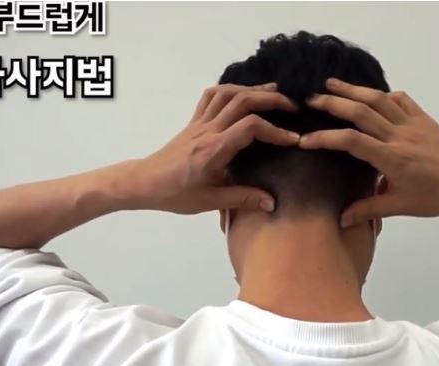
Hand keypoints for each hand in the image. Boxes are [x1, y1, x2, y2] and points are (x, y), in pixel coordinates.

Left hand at [135, 83, 299, 213]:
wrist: (144, 182)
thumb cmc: (175, 194)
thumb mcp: (210, 200)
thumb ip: (242, 199)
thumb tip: (271, 203)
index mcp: (215, 150)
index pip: (250, 127)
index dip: (275, 131)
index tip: (293, 140)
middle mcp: (208, 130)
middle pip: (242, 101)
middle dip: (271, 99)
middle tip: (292, 107)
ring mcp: (199, 123)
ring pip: (227, 93)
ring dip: (252, 89)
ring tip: (274, 93)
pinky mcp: (193, 122)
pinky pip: (211, 96)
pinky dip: (230, 89)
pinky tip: (243, 94)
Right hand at [299, 78, 438, 226]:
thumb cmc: (436, 197)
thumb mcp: (400, 207)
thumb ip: (369, 209)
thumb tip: (341, 219)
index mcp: (391, 158)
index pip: (351, 142)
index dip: (326, 138)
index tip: (305, 140)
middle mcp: (399, 135)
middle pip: (361, 111)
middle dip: (333, 102)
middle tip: (310, 99)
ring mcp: (412, 123)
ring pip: (378, 99)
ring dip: (353, 89)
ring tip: (332, 83)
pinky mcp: (423, 118)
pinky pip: (401, 99)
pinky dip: (383, 95)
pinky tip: (372, 96)